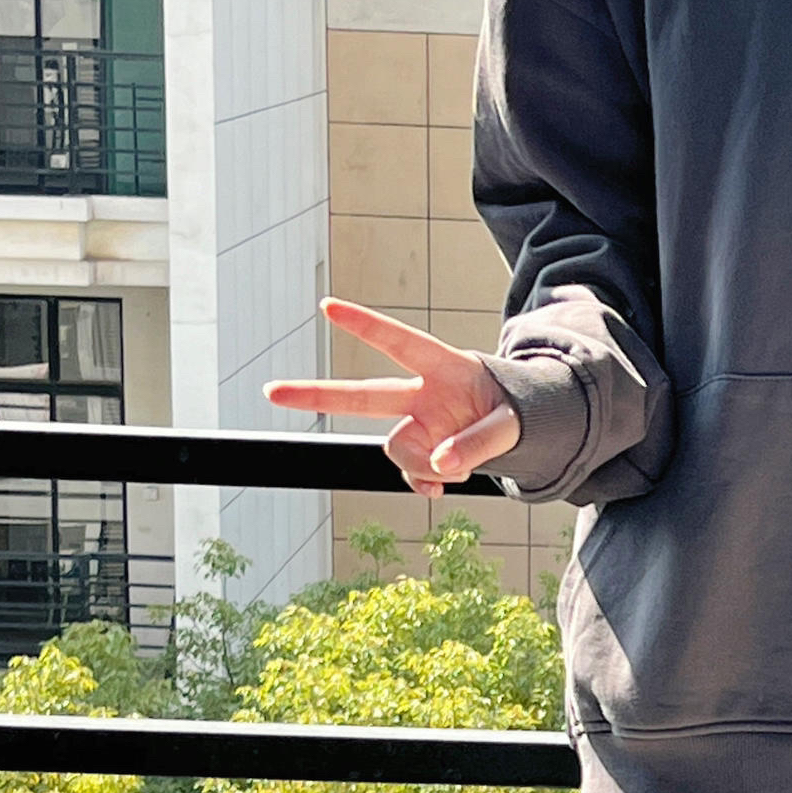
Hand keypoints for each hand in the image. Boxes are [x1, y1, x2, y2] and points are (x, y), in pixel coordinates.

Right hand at [264, 298, 520, 501]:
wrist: (521, 429)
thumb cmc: (516, 410)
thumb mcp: (511, 423)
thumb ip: (479, 442)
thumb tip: (439, 465)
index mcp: (443, 367)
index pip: (399, 342)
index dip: (365, 325)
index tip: (327, 305)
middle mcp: (421, 394)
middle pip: (362, 395)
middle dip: (316, 395)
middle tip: (271, 391)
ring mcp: (417, 424)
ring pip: (398, 449)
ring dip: (424, 464)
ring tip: (459, 465)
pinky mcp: (420, 451)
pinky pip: (410, 474)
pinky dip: (423, 483)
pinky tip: (440, 487)